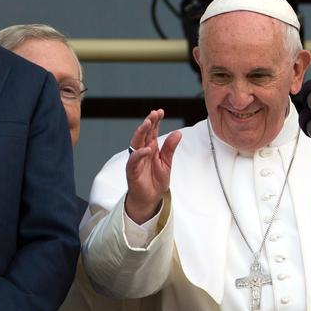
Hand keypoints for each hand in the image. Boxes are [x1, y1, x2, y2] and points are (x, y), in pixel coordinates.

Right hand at [125, 109, 180, 224]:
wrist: (150, 198)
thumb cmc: (156, 180)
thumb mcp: (167, 163)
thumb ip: (170, 148)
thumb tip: (178, 132)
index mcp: (151, 148)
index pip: (152, 131)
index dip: (155, 121)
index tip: (160, 111)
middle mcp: (142, 151)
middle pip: (143, 134)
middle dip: (148, 122)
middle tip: (154, 113)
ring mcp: (136, 160)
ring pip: (136, 143)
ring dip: (141, 132)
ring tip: (148, 123)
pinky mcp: (132, 170)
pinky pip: (134, 160)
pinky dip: (139, 154)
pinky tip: (147, 149)